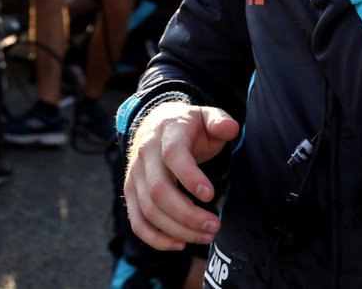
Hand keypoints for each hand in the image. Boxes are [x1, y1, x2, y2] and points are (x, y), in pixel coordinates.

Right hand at [124, 101, 239, 250]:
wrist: (157, 124)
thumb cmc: (189, 127)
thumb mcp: (206, 117)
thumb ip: (220, 121)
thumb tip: (231, 127)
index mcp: (167, 132)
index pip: (172, 156)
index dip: (190, 177)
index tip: (211, 195)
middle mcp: (145, 154)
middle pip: (159, 191)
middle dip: (188, 215)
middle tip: (215, 226)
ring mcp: (135, 174)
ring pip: (149, 210)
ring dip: (177, 230)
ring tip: (205, 236)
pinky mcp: (130, 191)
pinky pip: (137, 221)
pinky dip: (156, 238)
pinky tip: (179, 244)